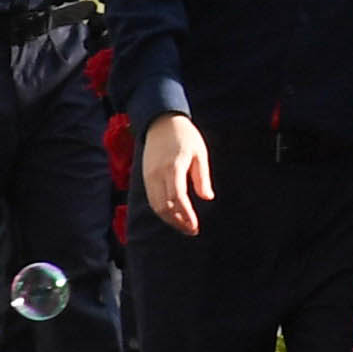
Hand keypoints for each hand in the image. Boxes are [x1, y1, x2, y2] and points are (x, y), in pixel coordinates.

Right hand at [138, 110, 214, 235]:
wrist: (160, 121)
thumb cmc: (185, 136)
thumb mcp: (200, 153)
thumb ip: (202, 177)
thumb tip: (207, 197)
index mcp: (174, 167)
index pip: (178, 198)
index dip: (186, 215)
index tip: (195, 226)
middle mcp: (158, 174)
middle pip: (164, 206)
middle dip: (178, 222)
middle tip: (191, 230)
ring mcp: (149, 176)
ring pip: (156, 206)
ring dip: (169, 219)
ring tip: (184, 225)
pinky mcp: (145, 177)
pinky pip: (152, 199)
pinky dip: (162, 210)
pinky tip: (174, 215)